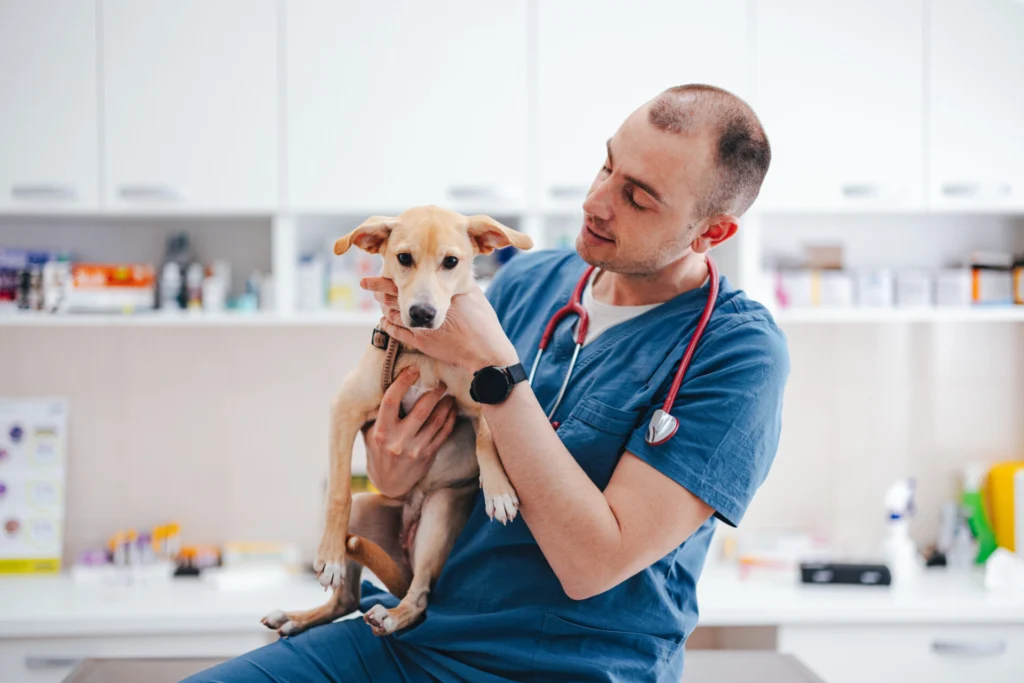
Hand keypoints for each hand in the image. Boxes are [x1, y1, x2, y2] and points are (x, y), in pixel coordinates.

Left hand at [361, 277, 518, 371]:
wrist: (485, 352)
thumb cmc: (483, 323)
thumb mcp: (473, 294)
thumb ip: (457, 282)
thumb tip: (450, 269)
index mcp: (437, 293)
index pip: (407, 280)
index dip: (388, 277)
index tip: (378, 271)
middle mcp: (426, 309)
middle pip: (394, 296)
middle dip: (378, 289)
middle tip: (367, 283)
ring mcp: (420, 327)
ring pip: (392, 314)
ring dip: (384, 306)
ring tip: (378, 299)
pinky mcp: (421, 343)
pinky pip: (396, 333)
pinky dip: (387, 326)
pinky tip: (384, 321)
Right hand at [363, 366, 456, 498]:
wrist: (389, 484)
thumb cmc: (377, 451)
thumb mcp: (369, 433)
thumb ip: (375, 412)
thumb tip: (383, 382)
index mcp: (381, 432)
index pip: (391, 402)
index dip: (402, 383)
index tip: (412, 369)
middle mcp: (398, 441)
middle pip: (420, 410)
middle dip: (432, 392)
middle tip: (439, 381)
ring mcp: (416, 450)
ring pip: (436, 421)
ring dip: (445, 404)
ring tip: (448, 393)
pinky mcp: (429, 455)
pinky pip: (444, 432)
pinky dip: (450, 417)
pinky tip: (451, 408)